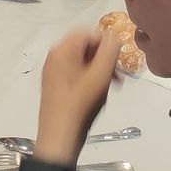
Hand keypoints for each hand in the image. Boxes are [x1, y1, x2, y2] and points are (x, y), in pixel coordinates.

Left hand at [32, 25, 121, 166]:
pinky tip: (97, 94)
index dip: (106, 43)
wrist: (59, 138)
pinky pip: (74, 72)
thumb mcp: (100, 76)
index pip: (88, 32)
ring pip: (81, 60)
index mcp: (62, 50)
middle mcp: (54, 56)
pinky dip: (88, 78)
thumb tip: (114, 35)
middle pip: (84, 46)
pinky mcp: (54, 85)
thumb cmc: (80, 105)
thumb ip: (110, 51)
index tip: (118, 60)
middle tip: (118, 76)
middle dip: (103, 58)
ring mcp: (52, 71)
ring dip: (98, 70)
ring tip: (111, 86)